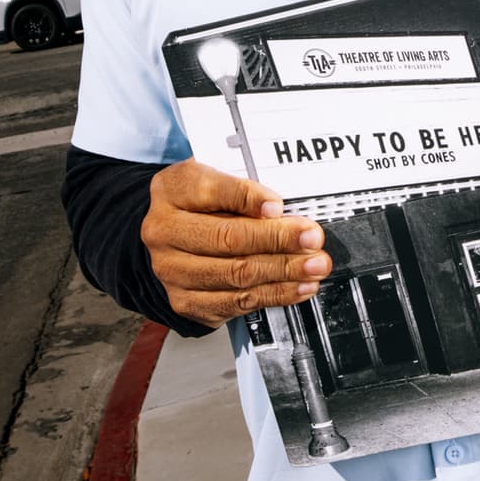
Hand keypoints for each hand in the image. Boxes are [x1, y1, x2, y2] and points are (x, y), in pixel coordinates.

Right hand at [141, 158, 330, 326]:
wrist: (169, 236)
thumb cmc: (197, 202)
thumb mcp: (213, 178)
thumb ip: (241, 190)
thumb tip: (276, 210)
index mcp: (173, 190)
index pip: (213, 191)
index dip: (249, 199)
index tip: (279, 206)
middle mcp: (165, 232)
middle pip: (228, 238)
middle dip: (278, 239)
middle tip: (312, 239)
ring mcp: (172, 271)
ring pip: (236, 274)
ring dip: (283, 271)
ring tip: (313, 266)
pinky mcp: (186, 301)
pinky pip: (236, 302)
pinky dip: (274, 295)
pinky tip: (298, 287)